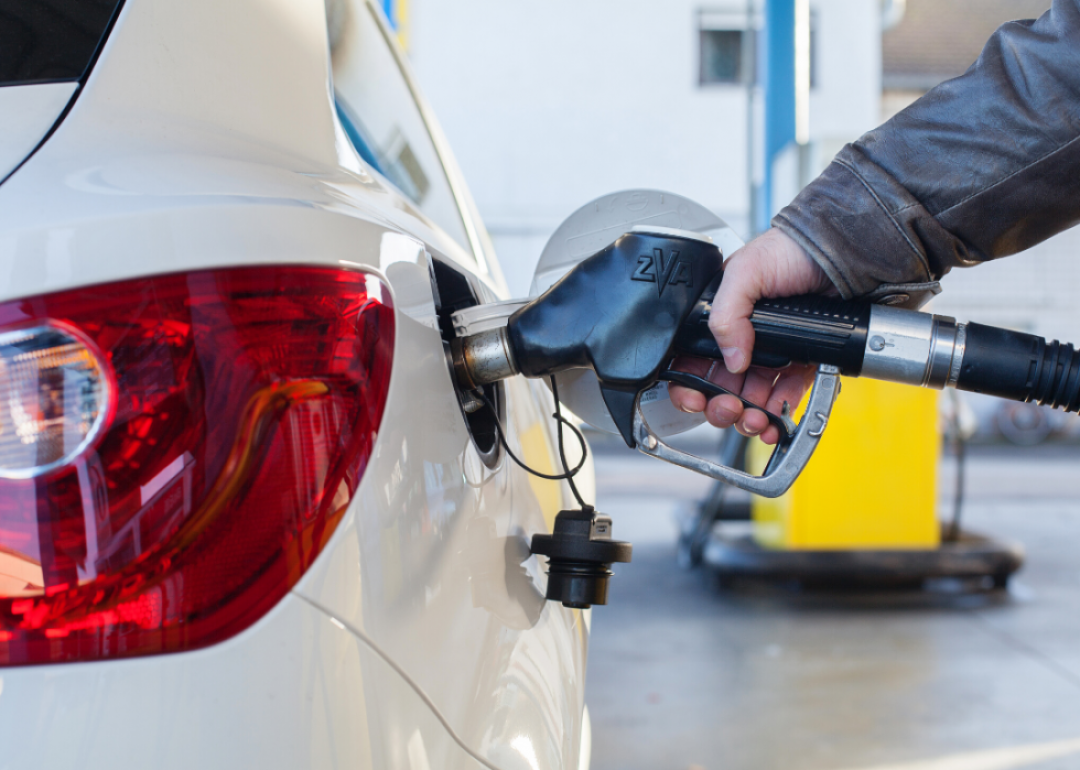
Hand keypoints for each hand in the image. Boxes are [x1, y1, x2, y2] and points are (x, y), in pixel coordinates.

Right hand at [669, 228, 833, 443]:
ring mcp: (772, 353)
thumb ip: (726, 314)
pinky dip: (778, 413)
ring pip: (750, 397)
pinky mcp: (800, 362)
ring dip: (748, 415)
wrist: (842, 252)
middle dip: (720, 405)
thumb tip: (731, 359)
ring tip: (754, 420)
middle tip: (728, 408)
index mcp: (721, 317)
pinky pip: (784, 395)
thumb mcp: (746, 271)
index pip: (693, 359)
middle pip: (720, 386)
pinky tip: (774, 421)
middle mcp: (743, 337)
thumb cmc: (792, 249)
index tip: (695, 397)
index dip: (689, 383)